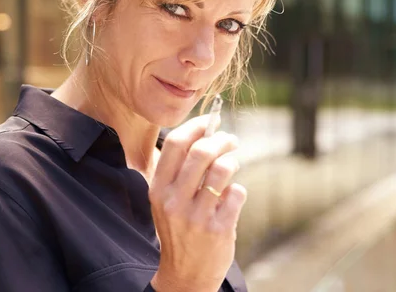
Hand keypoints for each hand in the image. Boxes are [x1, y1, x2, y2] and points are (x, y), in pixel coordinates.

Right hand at [149, 115, 245, 291]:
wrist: (185, 275)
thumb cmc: (178, 229)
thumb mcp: (165, 201)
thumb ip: (179, 172)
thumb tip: (204, 133)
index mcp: (158, 189)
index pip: (176, 144)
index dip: (197, 126)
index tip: (211, 120)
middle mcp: (174, 201)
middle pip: (201, 152)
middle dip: (221, 139)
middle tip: (231, 139)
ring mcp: (197, 216)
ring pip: (223, 169)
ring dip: (233, 160)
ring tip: (233, 162)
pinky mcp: (219, 228)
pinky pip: (236, 193)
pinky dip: (238, 189)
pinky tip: (232, 196)